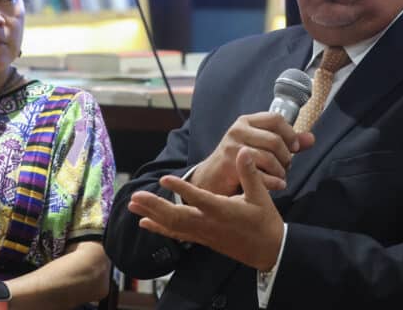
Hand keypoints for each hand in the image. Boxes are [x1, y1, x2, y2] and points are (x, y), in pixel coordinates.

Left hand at [129, 147, 285, 271]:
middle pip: (177, 216)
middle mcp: (209, 224)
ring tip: (133, 205)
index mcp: (223, 211)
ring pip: (173, 226)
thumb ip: (249, 173)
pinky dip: (159, 228)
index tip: (165, 178)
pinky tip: (145, 223)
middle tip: (136, 196)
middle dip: (155, 206)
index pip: (198, 198)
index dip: (181, 188)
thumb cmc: (265, 222)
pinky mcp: (202, 239)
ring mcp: (203, 234)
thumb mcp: (261, 196)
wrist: (270, 252)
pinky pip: (177, 235)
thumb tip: (242, 151)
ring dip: (152, 215)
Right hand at [190, 111, 313, 195]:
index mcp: (246, 121)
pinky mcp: (229, 166)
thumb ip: (286, 142)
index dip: (290, 134)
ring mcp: (232, 148)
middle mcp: (237, 130)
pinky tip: (278, 185)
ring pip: (269, 158)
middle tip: (286, 167)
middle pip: (275, 140)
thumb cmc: (238, 161)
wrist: (210, 179)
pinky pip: (260, 174)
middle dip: (286, 157)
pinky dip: (274, 182)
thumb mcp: (260, 146)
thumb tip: (311, 139)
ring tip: (281, 177)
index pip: (276, 119)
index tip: (294, 148)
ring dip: (281, 171)